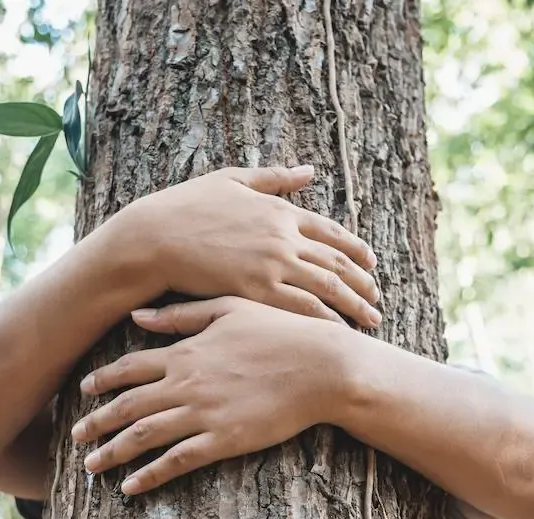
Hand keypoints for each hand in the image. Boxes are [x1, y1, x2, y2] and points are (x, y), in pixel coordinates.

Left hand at [70, 298, 350, 493]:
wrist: (321, 367)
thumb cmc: (281, 332)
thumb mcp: (229, 309)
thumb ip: (181, 315)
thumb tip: (138, 315)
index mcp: (186, 351)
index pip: (130, 368)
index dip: (103, 381)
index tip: (83, 391)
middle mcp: (186, 384)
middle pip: (127, 406)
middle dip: (96, 423)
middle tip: (75, 436)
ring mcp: (203, 413)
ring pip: (143, 436)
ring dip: (112, 453)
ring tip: (91, 467)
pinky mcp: (223, 441)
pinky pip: (176, 461)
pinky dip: (149, 475)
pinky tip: (130, 487)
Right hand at [121, 166, 381, 327]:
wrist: (155, 237)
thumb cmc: (185, 206)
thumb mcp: (232, 180)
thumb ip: (274, 178)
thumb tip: (310, 170)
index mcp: (280, 210)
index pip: (331, 233)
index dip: (355, 249)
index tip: (371, 262)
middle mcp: (284, 237)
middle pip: (337, 263)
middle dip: (362, 282)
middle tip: (377, 297)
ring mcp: (272, 265)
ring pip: (327, 289)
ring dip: (353, 305)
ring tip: (371, 319)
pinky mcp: (256, 291)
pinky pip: (302, 309)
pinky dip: (325, 321)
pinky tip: (338, 332)